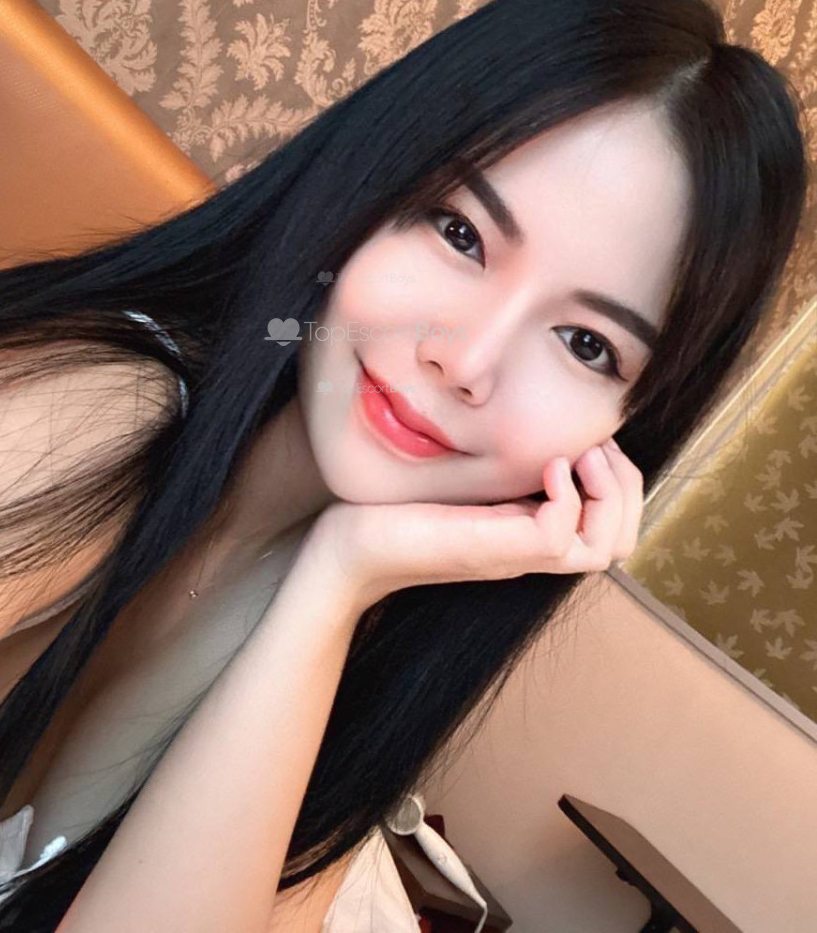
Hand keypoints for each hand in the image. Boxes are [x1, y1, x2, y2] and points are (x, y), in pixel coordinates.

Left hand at [305, 439, 643, 611]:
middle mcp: (530, 549)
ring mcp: (514, 554)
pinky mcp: (491, 550)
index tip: (592, 441)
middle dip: (628, 486)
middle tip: (597, 446)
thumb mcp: (458, 477)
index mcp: (528, 532)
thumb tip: (516, 421)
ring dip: (609, 492)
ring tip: (579, 455)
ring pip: (606, 547)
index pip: (612, 528)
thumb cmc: (392, 512)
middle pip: (622, 542)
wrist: (345, 553)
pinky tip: (548, 466)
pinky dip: (569, 498)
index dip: (622, 483)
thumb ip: (492, 463)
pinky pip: (561, 537)